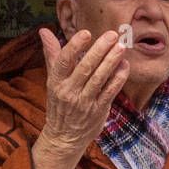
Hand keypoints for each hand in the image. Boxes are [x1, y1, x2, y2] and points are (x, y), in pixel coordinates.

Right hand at [32, 28, 129, 168]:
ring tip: (121, 46)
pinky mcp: (99, 110)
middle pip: (86, 67)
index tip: (86, 32)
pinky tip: (124, 65)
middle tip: (112, 34)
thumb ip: (51, 54)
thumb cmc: (59, 104)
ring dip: (112, 61)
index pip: (64, 61)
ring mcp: (85, 102)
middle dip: (100, 50)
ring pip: (100, 78)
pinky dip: (118, 78)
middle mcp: (70, 92)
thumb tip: (44, 30)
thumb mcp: (52, 80)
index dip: (75, 46)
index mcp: (56, 82)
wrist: (64, 138)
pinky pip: (110, 92)